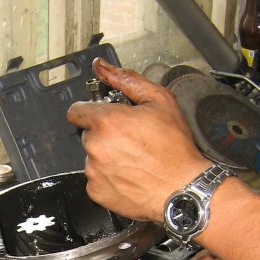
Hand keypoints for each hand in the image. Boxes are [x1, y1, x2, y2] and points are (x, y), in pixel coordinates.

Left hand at [66, 59, 208, 222]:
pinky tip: (129, 175)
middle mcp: (95, 147)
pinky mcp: (96, 192)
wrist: (182, 189)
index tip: (103, 117)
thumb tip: (103, 66)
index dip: (91, 112)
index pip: (77, 111)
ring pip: (92, 158)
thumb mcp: (159, 101)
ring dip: (106, 157)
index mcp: (107, 122)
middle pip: (88, 135)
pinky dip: (108, 178)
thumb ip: (126, 80)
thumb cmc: (175, 150)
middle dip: (104, 135)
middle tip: (130, 141)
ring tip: (133, 160)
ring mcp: (94, 171)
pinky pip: (96, 179)